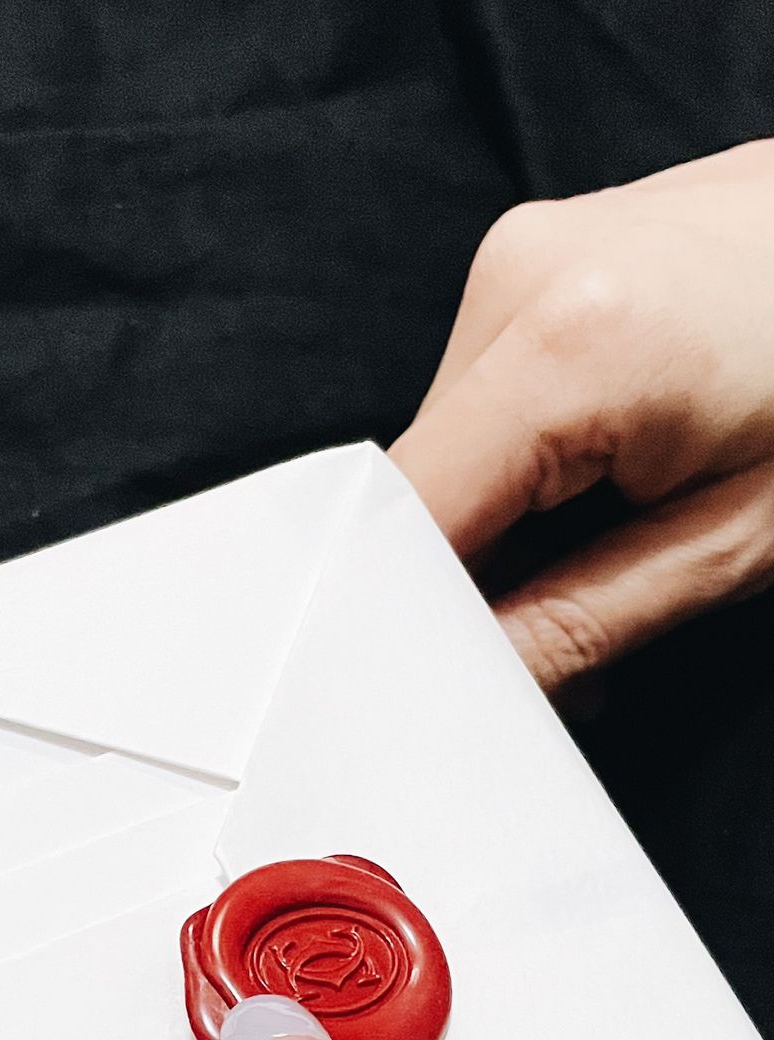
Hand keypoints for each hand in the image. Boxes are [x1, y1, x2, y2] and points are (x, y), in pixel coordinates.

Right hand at [391, 140, 773, 687]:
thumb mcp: (732, 545)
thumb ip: (570, 628)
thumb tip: (454, 693)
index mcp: (571, 342)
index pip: (404, 517)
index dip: (402, 616)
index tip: (433, 688)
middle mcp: (522, 274)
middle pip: (420, 483)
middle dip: (469, 581)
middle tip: (564, 651)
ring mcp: (527, 250)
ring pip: (450, 446)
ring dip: (500, 525)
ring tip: (613, 546)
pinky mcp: (540, 255)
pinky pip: (486, 395)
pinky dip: (526, 465)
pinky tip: (608, 482)